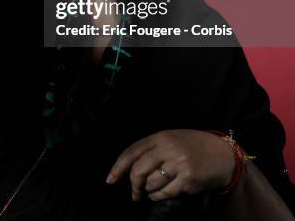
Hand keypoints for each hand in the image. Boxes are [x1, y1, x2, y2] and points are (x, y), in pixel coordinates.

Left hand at [106, 129, 235, 201]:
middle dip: (133, 184)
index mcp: (161, 136)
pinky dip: (158, 196)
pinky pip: (165, 192)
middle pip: (138, 170)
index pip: (133, 151)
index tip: (110, 179)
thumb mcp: (172, 139)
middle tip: (135, 192)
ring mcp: (179, 163)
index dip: (118, 166)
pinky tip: (160, 193)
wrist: (223, 155)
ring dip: (147, 191)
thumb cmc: (194, 147)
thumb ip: (153, 149)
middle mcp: (168, 148)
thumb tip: (130, 169)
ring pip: (151, 183)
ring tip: (150, 191)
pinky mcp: (188, 179)